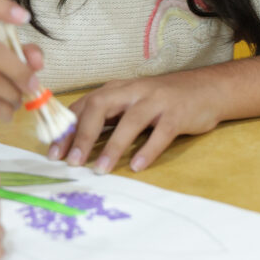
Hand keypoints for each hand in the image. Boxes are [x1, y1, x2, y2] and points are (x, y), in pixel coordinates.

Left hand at [50, 68, 225, 173]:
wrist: (207, 89)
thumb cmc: (163, 100)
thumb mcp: (131, 102)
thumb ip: (108, 117)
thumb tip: (75, 142)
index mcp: (118, 89)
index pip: (85, 105)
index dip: (67, 128)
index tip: (53, 153)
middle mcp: (134, 91)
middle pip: (101, 106)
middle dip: (83, 134)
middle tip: (72, 161)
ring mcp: (157, 101)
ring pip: (130, 121)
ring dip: (112, 147)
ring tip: (100, 170)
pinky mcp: (178, 114)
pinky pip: (161, 133)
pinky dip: (148, 150)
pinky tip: (137, 167)